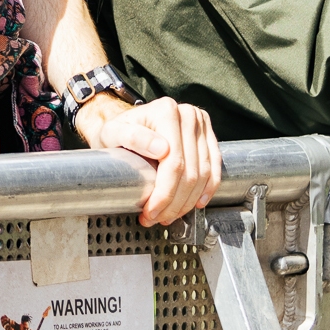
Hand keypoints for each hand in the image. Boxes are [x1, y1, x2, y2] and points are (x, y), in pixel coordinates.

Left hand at [74, 94, 223, 227]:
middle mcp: (187, 114)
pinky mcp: (208, 134)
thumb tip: (162, 148)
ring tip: (170, 214)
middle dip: (175, 202)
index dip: (164, 193)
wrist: (125, 127)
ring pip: (204, 174)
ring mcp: (200, 124)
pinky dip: (208, 189)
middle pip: (190, 171)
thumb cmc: (116, 132)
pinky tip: (197, 202)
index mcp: (166, 111)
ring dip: (189, 201)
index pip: (174, 163)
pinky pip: (215, 167)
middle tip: (159, 217)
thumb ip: (132, 137)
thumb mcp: (113, 133)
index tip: (151, 211)